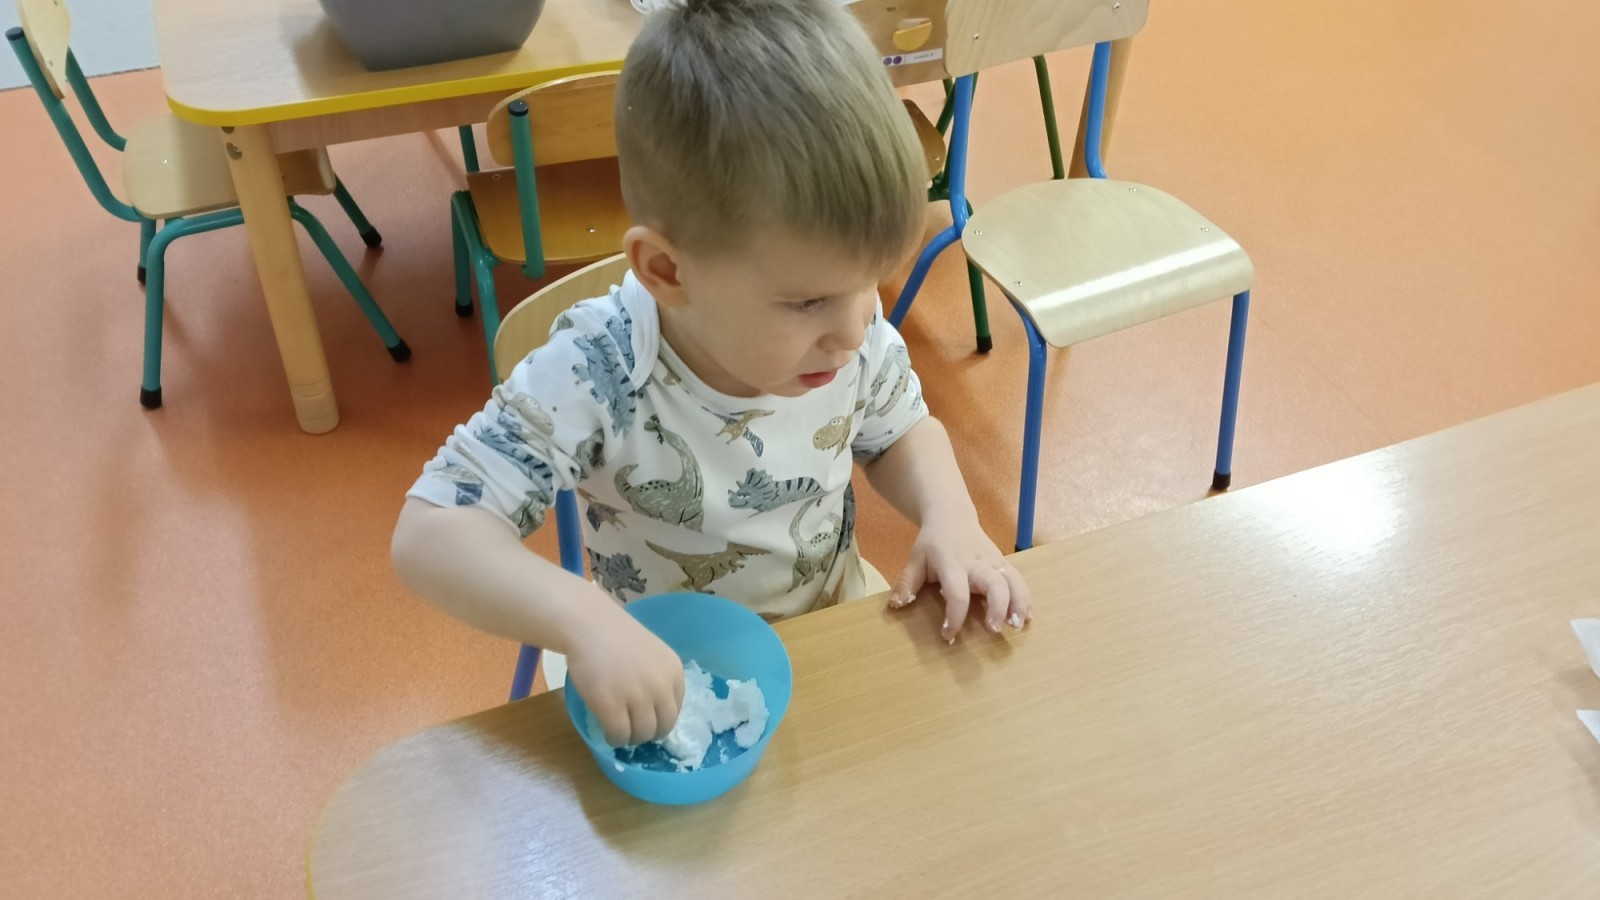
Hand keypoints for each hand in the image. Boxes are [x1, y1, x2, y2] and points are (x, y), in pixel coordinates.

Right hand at [565, 593, 685, 745]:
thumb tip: (656, 714)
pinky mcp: (610, 705)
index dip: (660, 720)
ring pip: (641, 735)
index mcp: (674, 672)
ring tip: (619, 731)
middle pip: (663, 728)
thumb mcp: (653, 656)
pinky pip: (619, 735)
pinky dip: (614, 739)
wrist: (589, 625)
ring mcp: (635, 696)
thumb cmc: (617, 638)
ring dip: (631, 738)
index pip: (675, 711)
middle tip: (633, 730)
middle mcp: (660, 686)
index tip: (647, 720)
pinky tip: (608, 733)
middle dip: (648, 734)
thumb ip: (659, 681)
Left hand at [888, 506, 1031, 642]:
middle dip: (998, 607)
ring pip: (1014, 580)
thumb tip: (896, 606)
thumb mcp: (915, 559)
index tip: (948, 635)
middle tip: (995, 630)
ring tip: (1018, 625)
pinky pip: (1019, 580)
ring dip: (1019, 603)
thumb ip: (907, 583)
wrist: (952, 515)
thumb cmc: (932, 542)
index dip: (954, 615)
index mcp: (952, 563)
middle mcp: (977, 563)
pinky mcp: (1004, 563)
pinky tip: (1026, 617)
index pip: (957, 592)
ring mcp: (994, 562)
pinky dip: (1025, 598)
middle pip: (995, 583)